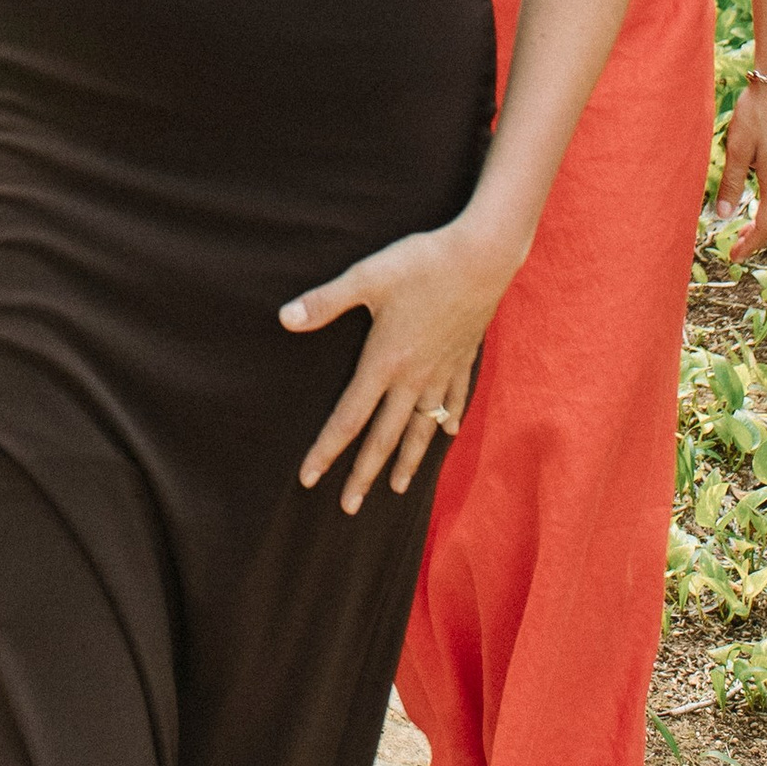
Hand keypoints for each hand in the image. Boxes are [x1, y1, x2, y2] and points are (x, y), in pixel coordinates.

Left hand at [282, 218, 509, 514]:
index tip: (309, 479)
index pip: (349, 418)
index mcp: (385, 362)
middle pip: (384, 436)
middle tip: (349, 508)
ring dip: (407, 461)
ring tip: (397, 489)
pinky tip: (447, 436)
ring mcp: (442, 372)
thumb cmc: (420, 263)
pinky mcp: (463, 359)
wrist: (481, 257)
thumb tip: (285, 319)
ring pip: (421, 429)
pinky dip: (447, 423)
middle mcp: (414, 378)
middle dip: (364, 474)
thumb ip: (325, 301)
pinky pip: (453, 402)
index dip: (327, 450)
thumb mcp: (366, 278)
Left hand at [714, 80, 766, 260]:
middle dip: (758, 239)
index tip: (734, 257)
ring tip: (743, 230)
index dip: (750, 245)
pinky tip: (759, 205)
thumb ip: (732, 183)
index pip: (766, 227)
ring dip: (766, 225)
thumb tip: (723, 216)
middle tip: (736, 248)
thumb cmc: (757, 113)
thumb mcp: (737, 148)